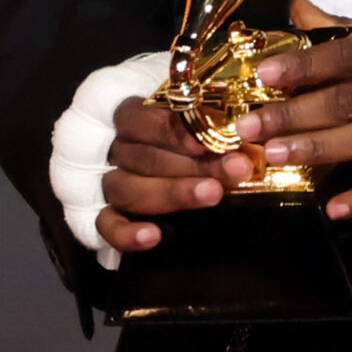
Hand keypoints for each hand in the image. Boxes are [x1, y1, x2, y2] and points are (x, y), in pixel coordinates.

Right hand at [95, 97, 258, 256]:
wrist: (157, 159)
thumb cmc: (181, 133)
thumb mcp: (192, 116)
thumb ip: (207, 118)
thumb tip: (248, 122)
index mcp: (128, 117)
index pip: (140, 118)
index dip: (173, 130)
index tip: (209, 140)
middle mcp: (114, 149)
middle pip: (146, 157)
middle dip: (194, 164)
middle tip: (235, 169)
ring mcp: (108, 183)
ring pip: (129, 189)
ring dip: (173, 192)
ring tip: (213, 194)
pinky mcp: (103, 218)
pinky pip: (106, 226)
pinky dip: (127, 233)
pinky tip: (155, 236)